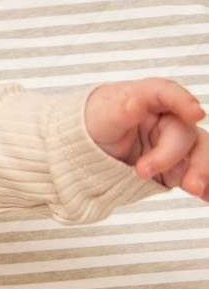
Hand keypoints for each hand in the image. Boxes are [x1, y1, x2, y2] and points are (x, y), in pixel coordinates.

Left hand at [85, 78, 208, 198]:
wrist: (90, 150)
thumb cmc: (95, 124)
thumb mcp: (99, 118)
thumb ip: (117, 112)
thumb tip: (134, 102)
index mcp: (146, 97)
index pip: (167, 93)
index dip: (184, 101)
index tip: (196, 114)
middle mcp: (167, 118)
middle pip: (184, 131)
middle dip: (171, 153)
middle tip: (143, 171)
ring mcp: (176, 142)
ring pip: (201, 152)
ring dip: (201, 170)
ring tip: (192, 189)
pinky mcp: (179, 166)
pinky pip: (200, 173)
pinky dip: (208, 185)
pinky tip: (207, 195)